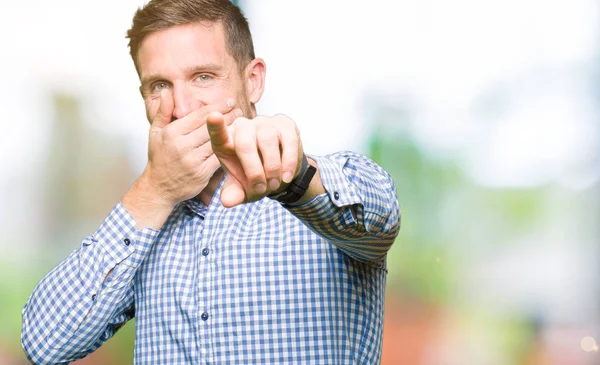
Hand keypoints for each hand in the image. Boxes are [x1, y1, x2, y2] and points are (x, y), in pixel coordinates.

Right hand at [143, 90, 241, 207]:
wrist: (159, 188)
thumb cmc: (160, 158)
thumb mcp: (155, 133)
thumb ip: (163, 111)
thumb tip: (166, 91)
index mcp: (173, 133)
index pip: (199, 115)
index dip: (217, 107)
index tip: (229, 101)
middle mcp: (182, 146)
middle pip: (211, 127)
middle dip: (228, 116)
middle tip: (239, 109)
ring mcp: (193, 160)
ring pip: (217, 142)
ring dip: (231, 132)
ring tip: (242, 124)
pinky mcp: (202, 173)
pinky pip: (219, 158)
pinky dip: (229, 150)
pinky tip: (237, 143)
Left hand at [206, 113, 302, 206]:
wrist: (279, 174)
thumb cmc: (255, 177)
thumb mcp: (242, 190)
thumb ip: (233, 194)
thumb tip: (227, 201)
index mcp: (226, 141)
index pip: (218, 133)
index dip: (215, 126)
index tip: (213, 117)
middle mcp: (243, 127)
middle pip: (244, 142)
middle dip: (254, 170)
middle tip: (261, 189)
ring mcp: (264, 123)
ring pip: (267, 139)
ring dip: (272, 167)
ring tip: (274, 184)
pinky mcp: (284, 124)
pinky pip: (288, 140)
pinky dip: (288, 161)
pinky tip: (286, 176)